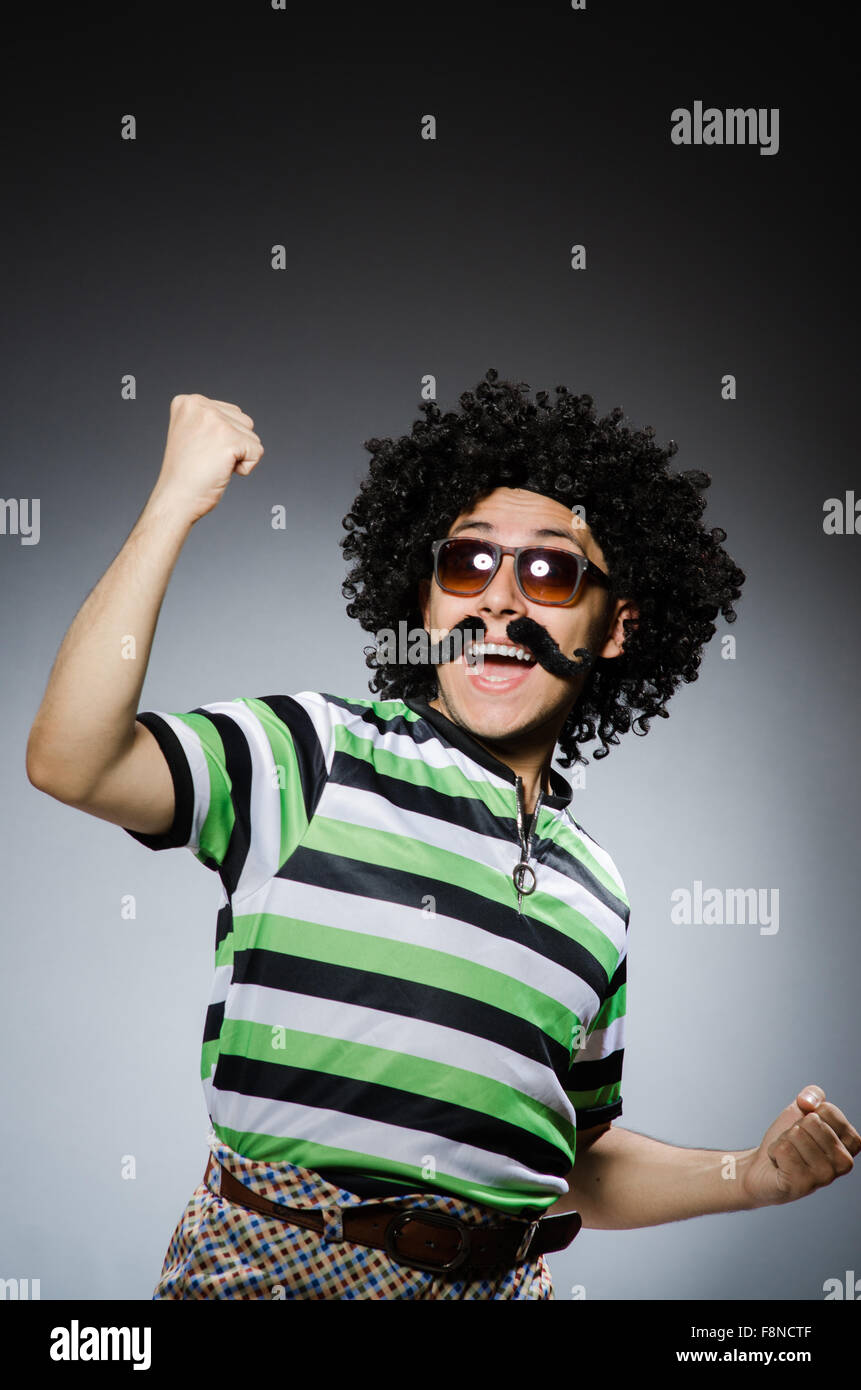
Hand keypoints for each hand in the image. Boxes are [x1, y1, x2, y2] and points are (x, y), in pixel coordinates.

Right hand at [153, 393, 263, 523]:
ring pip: (252, 437)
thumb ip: (212, 421)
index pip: (231, 413)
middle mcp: (200, 405)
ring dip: (240, 456)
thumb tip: (240, 420)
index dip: (223, 439)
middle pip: (245, 422)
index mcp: (188, 402)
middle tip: (206, 460)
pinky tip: (222, 471)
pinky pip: (257, 452)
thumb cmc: (185, 474)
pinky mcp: (229, 439)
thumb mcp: (192, 434)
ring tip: (213, 465)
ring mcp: (214, 420)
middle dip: (234, 445)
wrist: (175, 499)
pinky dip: (246, 468)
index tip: (199, 451)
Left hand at [739, 1085, 859, 1209]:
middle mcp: (843, 1163)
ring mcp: (825, 1177)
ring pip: (796, 1135)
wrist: (762, 1166)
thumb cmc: (788, 1141)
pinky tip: (780, 1164)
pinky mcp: (802, 1185)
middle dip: (794, 1129)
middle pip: (812, 1122)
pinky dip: (774, 1151)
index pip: (828, 1110)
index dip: (808, 1114)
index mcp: (850, 1144)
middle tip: (794, 1145)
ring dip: (784, 1141)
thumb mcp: (802, 1111)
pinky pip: (783, 1149)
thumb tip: (808, 1102)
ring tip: (788, 1156)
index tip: (807, 1131)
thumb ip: (814, 1095)